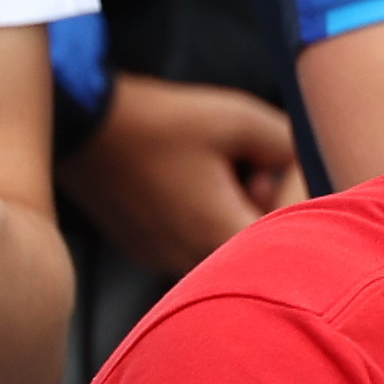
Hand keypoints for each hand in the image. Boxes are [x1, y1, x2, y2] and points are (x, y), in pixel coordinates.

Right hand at [57, 73, 301, 278]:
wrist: (81, 122)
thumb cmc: (159, 122)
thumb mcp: (240, 120)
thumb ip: (289, 147)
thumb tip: (302, 166)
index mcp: (224, 239)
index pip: (293, 239)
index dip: (296, 197)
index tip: (279, 164)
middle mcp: (194, 263)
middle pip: (258, 242)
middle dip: (263, 201)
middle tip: (245, 163)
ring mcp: (164, 260)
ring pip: (223, 239)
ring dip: (230, 206)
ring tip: (207, 167)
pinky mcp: (144, 249)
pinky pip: (191, 237)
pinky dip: (198, 212)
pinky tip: (180, 178)